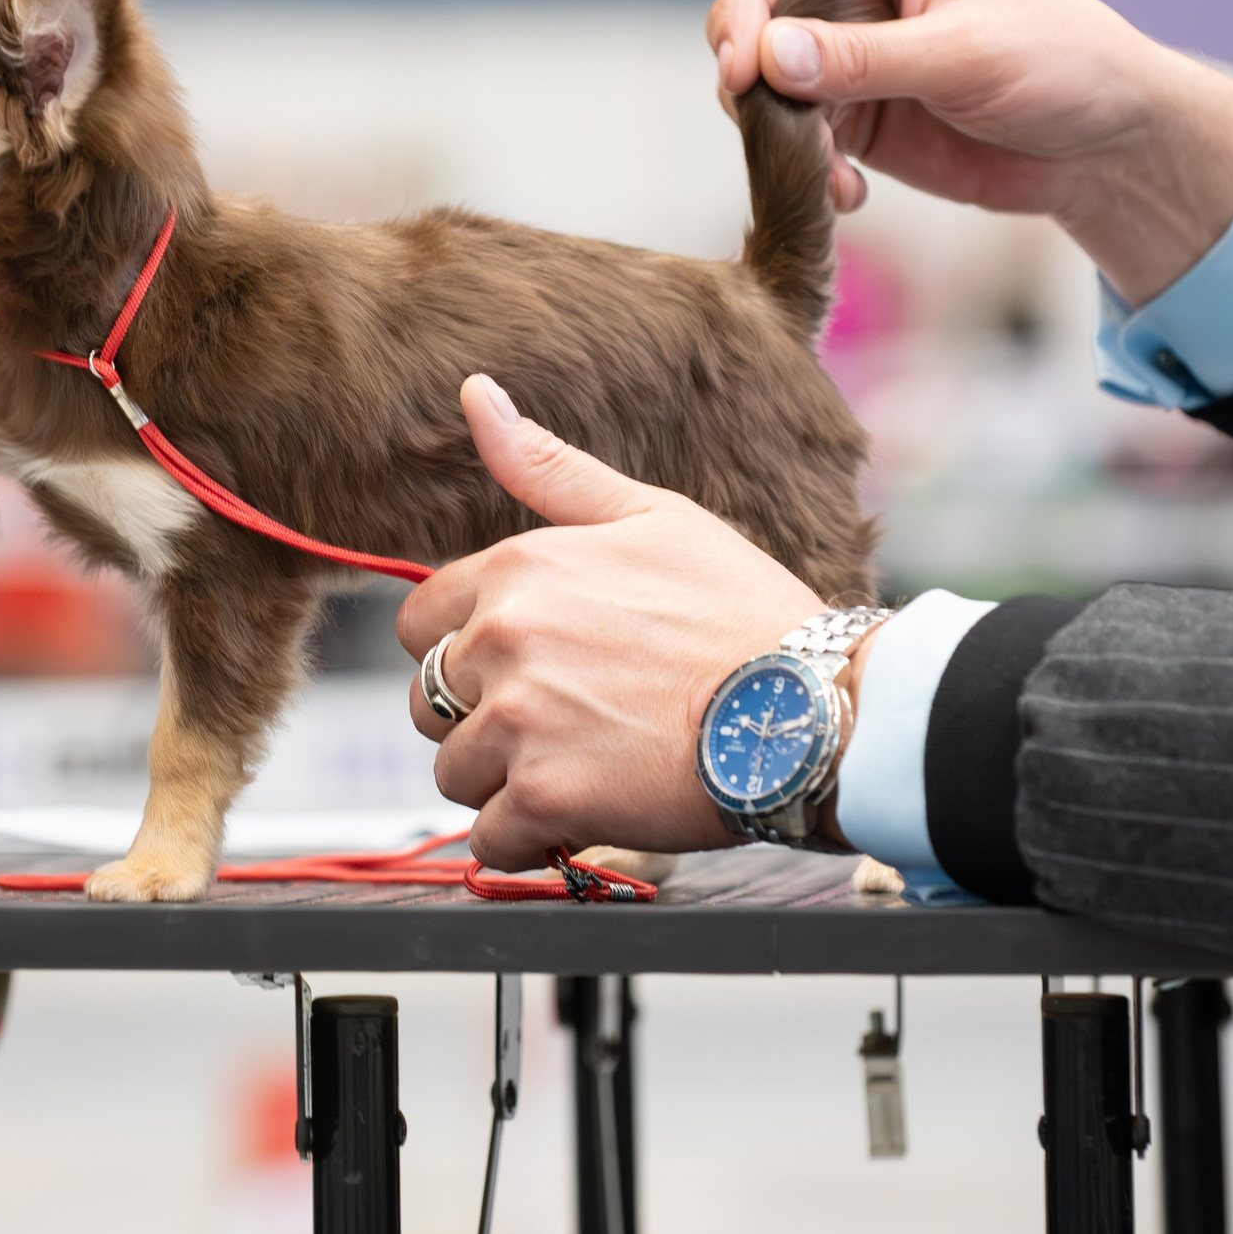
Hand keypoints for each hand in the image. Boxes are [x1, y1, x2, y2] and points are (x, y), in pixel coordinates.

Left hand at [398, 375, 824, 868]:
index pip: (417, 625)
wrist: (815, 708)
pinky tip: (587, 815)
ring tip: (587, 766)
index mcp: (517, 568)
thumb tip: (475, 394)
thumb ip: (550, 467)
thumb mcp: (652, 515)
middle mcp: (502, 639)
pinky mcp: (544, 797)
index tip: (527, 670)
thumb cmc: (744, 612)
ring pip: (456, 773)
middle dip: (482, 720)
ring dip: (506, 783)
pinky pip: (492, 839)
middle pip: (429, 702)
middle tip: (566, 723)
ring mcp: (518, 721)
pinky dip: (531, 840)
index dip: (466, 654)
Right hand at [705, 0, 1232, 304]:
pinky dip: (807, 173)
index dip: (742, 5)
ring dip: (779, 137)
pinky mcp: (854, 119)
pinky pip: (794, 142)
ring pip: (763, 89)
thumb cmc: (1063, 63)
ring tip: (830, 175)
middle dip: (749, 79)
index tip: (742, 69)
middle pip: (751, 20)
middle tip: (770, 128)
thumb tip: (769, 56)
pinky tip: (849, 195)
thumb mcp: (967, 54)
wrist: (1107, 147)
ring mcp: (848, 58)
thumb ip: (865, 58)